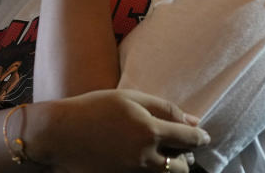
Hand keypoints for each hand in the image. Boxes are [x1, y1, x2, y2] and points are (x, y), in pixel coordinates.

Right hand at [30, 89, 208, 172]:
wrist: (61, 133)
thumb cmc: (94, 108)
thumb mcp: (130, 98)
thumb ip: (165, 108)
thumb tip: (194, 121)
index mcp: (150, 132)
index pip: (190, 140)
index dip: (200, 138)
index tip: (203, 137)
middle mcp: (146, 158)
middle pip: (182, 167)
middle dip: (184, 157)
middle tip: (177, 145)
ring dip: (169, 167)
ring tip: (159, 154)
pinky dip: (150, 171)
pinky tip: (141, 159)